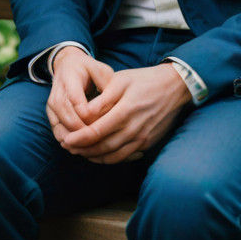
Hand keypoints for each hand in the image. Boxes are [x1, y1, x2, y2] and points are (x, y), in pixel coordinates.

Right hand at [46, 46, 113, 147]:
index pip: (78, 103)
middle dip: (84, 132)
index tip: (106, 125)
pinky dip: (68, 141)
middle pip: (68, 117)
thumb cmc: (89, 70)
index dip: (91, 118)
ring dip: (75, 140)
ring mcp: (52, 103)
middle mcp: (57, 92)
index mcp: (70, 78)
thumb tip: (112, 103)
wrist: (67, 66)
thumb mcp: (101, 70)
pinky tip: (82, 148)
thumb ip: (107, 84)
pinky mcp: (51, 113)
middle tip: (101, 143)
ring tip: (92, 149)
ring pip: (60, 127)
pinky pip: (56, 130)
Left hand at [61, 64, 191, 164]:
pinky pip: (126, 156)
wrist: (174, 87)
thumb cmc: (144, 80)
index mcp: (125, 111)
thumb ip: (102, 99)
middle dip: (84, 150)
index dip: (79, 138)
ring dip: (95, 157)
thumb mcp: (120, 81)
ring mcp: (142, 138)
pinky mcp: (147, 143)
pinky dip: (110, 159)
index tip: (67, 139)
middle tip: (69, 148)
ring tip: (81, 153)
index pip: (97, 131)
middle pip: (103, 147)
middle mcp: (134, 129)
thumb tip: (84, 113)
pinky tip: (100, 155)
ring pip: (114, 156)